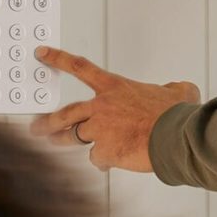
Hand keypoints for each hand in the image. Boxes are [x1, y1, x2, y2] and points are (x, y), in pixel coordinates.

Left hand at [29, 47, 200, 172]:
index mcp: (115, 87)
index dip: (57, 58)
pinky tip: (108, 163)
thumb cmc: (177, 114)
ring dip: (63, 140)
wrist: (176, 137)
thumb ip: (172, 89)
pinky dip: (102, 161)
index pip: (79, 67)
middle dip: (47, 120)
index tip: (42, 53)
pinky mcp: (105, 152)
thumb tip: (180, 90)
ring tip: (54, 143)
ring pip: (74, 137)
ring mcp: (100, 131)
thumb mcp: (179, 91)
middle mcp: (102, 107)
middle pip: (65, 113)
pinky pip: (97, 158)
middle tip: (36, 124)